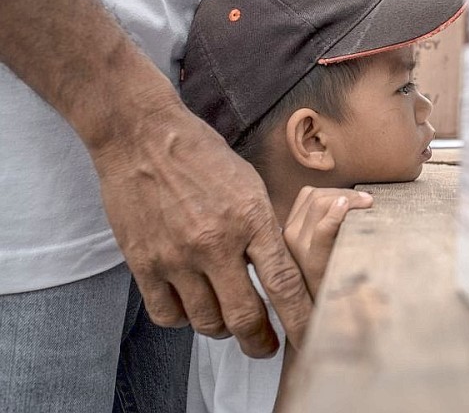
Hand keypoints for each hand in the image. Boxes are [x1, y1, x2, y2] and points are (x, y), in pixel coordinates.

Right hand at [92, 102, 309, 357]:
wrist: (144, 137)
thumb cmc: (204, 157)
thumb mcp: (250, 185)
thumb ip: (264, 229)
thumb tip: (280, 268)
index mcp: (250, 218)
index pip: (284, 282)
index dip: (300, 318)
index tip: (309, 337)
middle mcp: (215, 242)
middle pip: (244, 316)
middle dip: (260, 341)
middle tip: (265, 346)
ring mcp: (176, 255)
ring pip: (206, 322)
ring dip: (222, 328)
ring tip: (227, 320)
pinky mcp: (143, 262)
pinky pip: (168, 315)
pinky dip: (184, 319)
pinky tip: (192, 306)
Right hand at [283, 186, 373, 297]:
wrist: (325, 321)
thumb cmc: (332, 283)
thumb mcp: (325, 251)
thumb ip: (329, 227)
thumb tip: (353, 200)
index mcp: (290, 232)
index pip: (309, 195)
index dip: (336, 192)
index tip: (359, 200)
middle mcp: (288, 238)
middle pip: (316, 196)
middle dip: (346, 194)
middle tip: (368, 202)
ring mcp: (297, 249)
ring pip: (320, 204)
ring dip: (349, 199)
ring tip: (369, 207)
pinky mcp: (311, 262)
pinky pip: (323, 229)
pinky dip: (339, 214)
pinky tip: (356, 210)